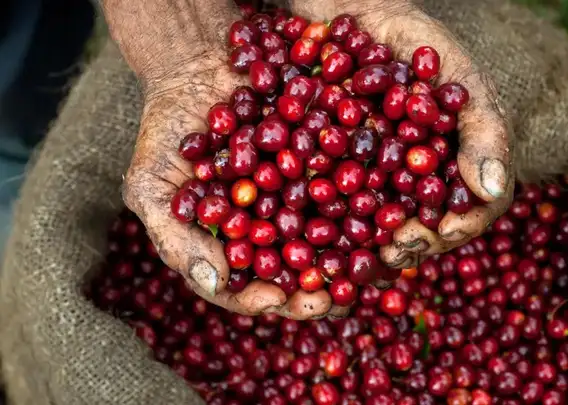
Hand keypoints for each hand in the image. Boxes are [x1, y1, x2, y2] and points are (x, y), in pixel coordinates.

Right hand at [104, 0, 345, 319]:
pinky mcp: (330, 160)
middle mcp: (276, 227)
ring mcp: (307, 195)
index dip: (265, 298)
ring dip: (357, 253)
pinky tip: (385, 206)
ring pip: (336, 235)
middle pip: (302, 269)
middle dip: (322, 287)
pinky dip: (368, 196)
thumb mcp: (152, 186)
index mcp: (237, 244)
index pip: (251, 286)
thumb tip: (218, 284)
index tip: (279, 300)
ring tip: (371, 264)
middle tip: (339, 296)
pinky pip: (353, 182)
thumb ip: (176, 238)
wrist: (199, 67)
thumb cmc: (167, 131)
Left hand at [291, 0, 514, 267]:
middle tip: (398, 249)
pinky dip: (339, 230)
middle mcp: (424, 177)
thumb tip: (494, 188)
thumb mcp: (455, 72)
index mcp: (460, 158)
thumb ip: (481, 127)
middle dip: (417, 243)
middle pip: (430, 226)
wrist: (353, 19)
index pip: (476, 204)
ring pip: (388, 228)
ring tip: (369, 256)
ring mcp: (383, 180)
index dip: (465, 224)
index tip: (445, 231)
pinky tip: (328, 240)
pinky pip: (344, 211)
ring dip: (380, 248)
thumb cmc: (414, 41)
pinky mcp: (341, 176)